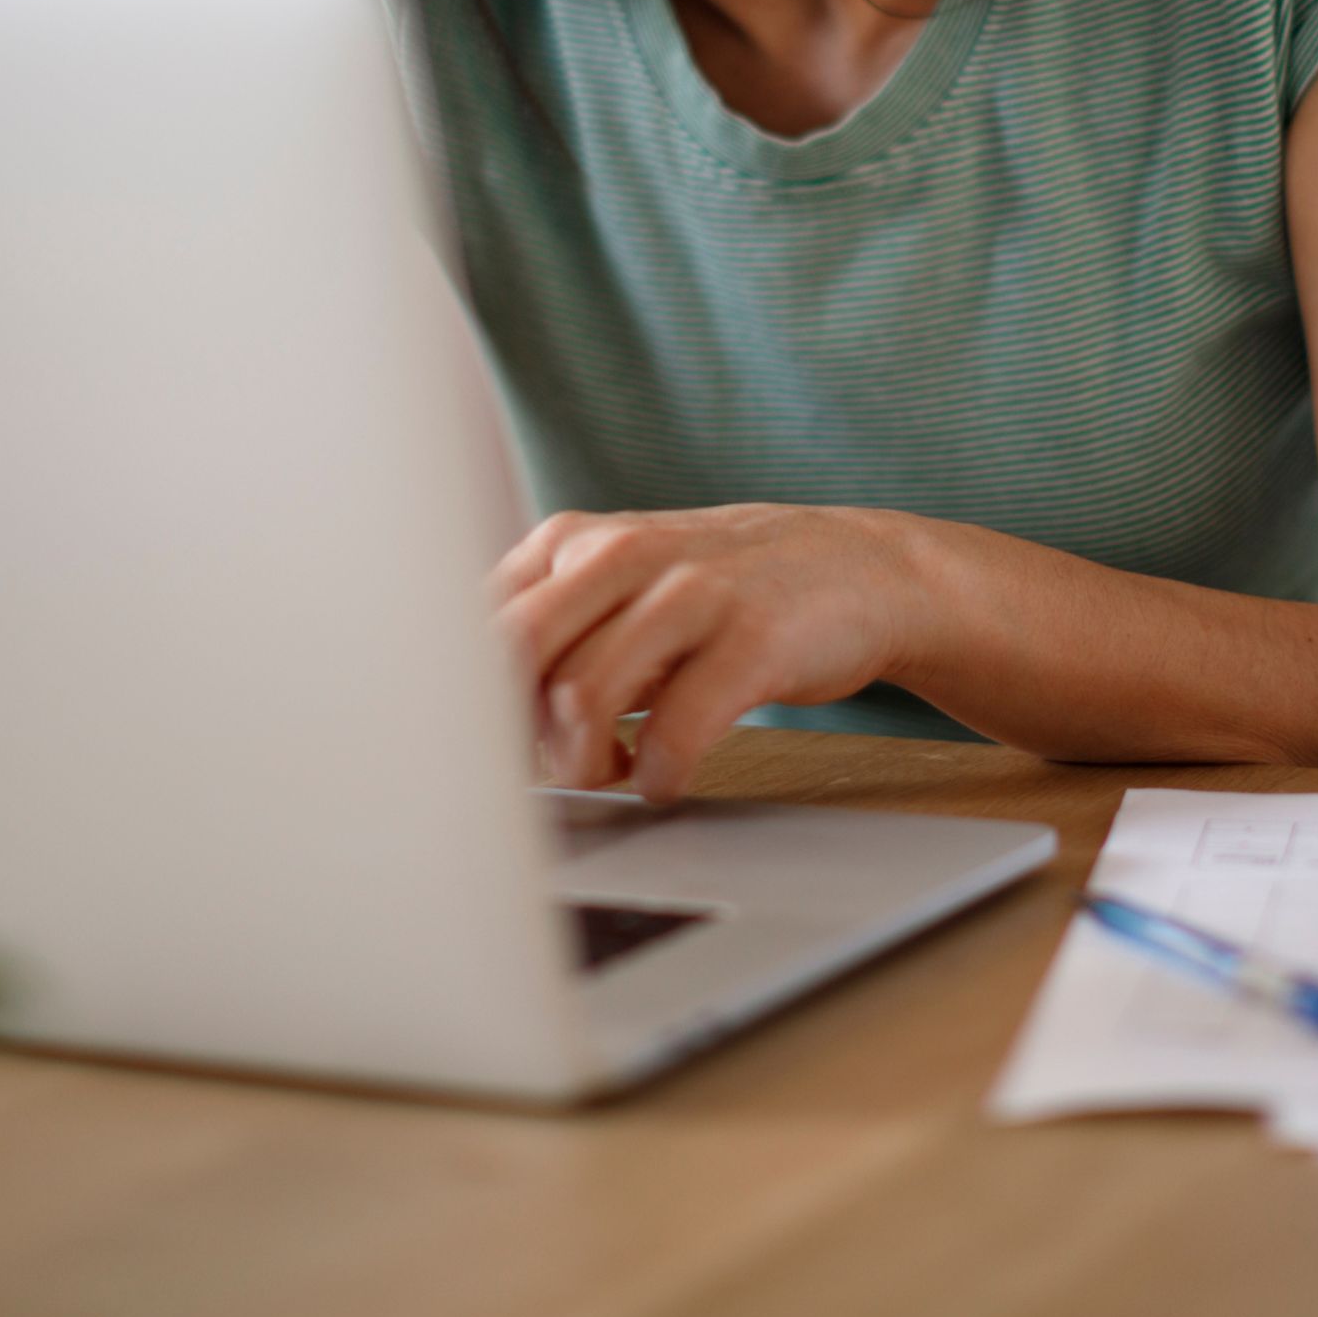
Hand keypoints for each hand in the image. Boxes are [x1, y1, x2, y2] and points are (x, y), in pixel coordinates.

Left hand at [492, 505, 936, 802]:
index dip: (463, 705)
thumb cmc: (720, 597)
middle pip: (512, 654)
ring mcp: (690, 592)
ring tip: (615, 768)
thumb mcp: (620, 588)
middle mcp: (622, 553)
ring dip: (585, 764)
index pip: (474, 626)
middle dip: (514, 735)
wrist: (861, 569)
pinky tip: (666, 774)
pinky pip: (678, 728)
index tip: (481, 751)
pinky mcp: (752, 640)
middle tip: (550, 764)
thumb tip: (456, 719)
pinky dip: (659, 773)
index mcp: (570, 542)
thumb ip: (545, 629)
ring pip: (583, 695)